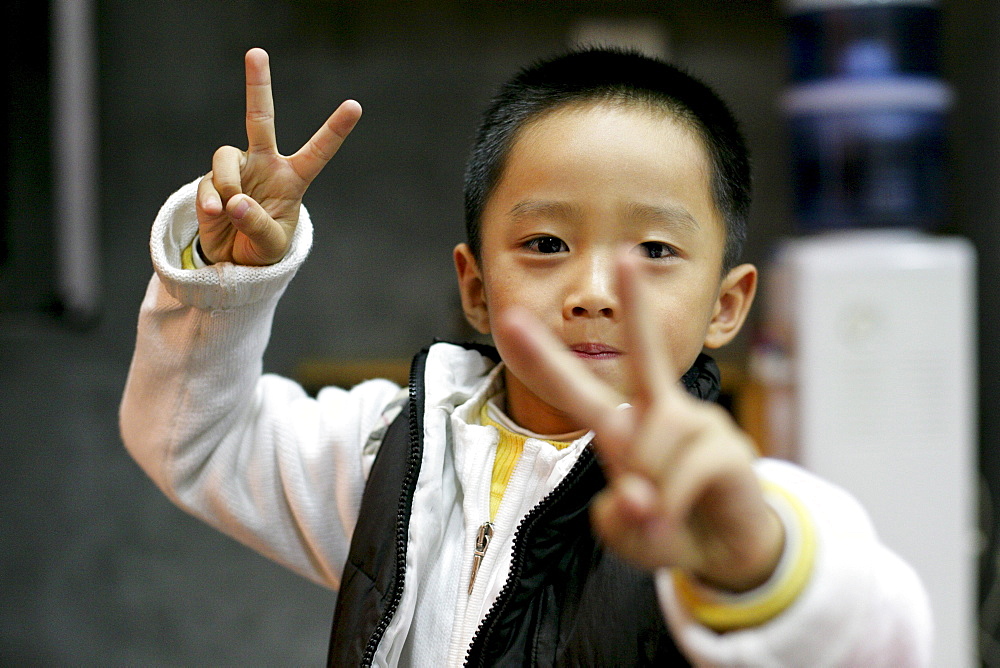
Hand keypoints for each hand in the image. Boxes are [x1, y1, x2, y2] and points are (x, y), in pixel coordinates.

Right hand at [195, 48, 361, 264]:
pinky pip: (208, 183)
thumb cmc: (262, 249)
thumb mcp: (271, 245)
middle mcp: (265, 165)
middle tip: (257, 52)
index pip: (318, 151)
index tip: (355, 106)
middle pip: (260, 118)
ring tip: (229, 210)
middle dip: (258, 85)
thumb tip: (235, 201)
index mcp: (293, 179)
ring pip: (225, 156)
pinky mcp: (211, 181)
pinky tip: (215, 214)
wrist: (232, 261)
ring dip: (227, 183)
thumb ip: (259, 225)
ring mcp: (236, 170)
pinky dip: (210, 200)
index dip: (335, 130)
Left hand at [498, 255, 782, 591]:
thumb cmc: (669, 527)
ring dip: (648, 494)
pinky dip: (671, 505)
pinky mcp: (727, 446)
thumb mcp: (630, 535)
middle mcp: (659, 412)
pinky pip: (682, 475)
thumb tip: (637, 498)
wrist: (728, 547)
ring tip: (661, 513)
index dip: (543, 358)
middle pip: (645, 352)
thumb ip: (618, 521)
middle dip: (636, 304)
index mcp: (623, 425)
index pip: (577, 387)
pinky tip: (675, 516)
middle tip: (624, 253)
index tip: (509, 320)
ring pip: (650, 449)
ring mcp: (696, 423)